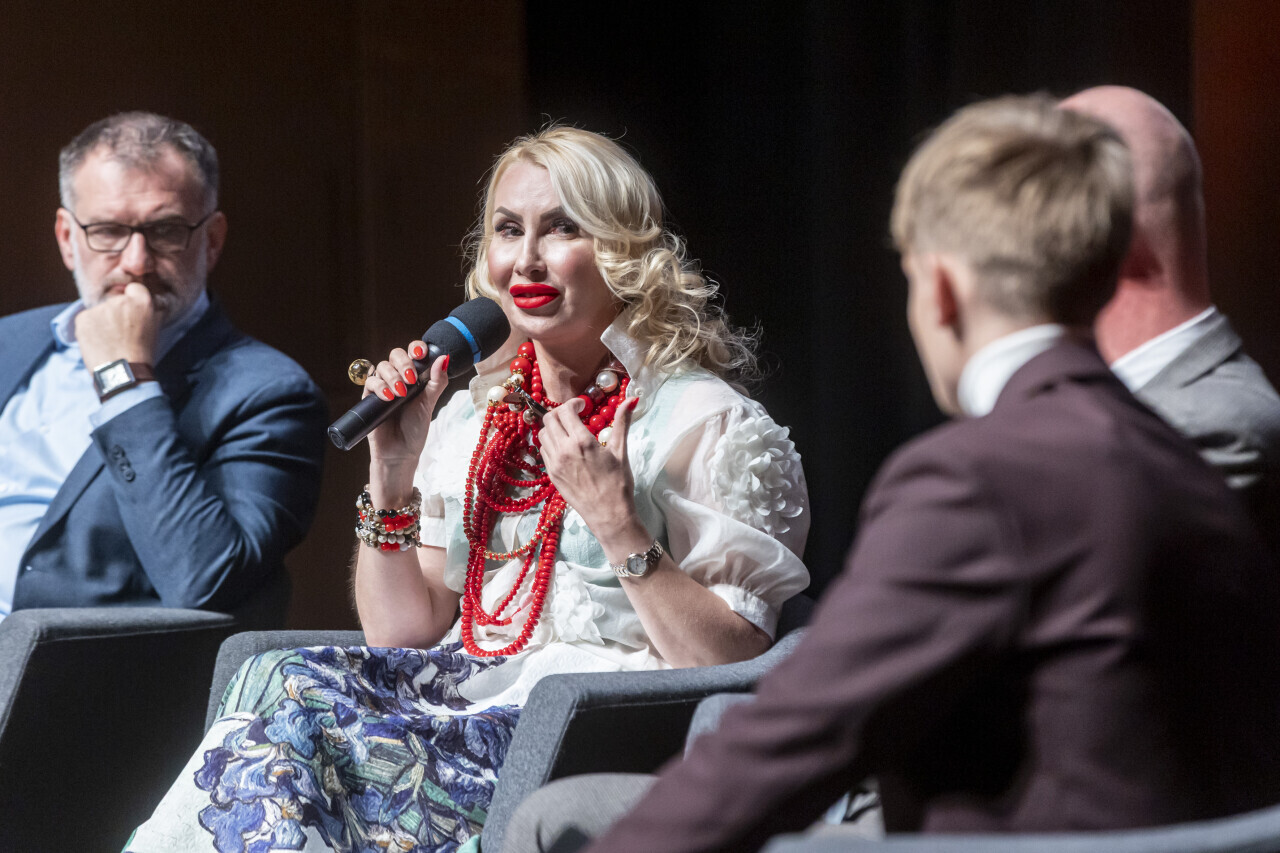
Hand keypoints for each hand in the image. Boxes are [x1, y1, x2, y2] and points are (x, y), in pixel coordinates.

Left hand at [75, 282, 158, 370]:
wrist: (122, 373)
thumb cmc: (141, 354)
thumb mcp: (154, 329)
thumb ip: (147, 311)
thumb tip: (142, 302)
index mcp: (142, 301)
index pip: (134, 288)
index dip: (132, 300)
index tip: (130, 313)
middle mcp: (120, 300)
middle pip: (115, 300)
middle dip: (116, 313)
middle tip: (120, 333)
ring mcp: (100, 308)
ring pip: (100, 310)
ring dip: (102, 321)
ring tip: (109, 341)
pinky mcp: (83, 317)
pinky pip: (86, 318)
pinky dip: (89, 329)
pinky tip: (98, 342)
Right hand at [363, 340, 449, 500]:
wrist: (400, 452)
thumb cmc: (415, 428)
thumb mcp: (429, 403)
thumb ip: (437, 381)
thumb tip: (445, 357)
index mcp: (414, 377)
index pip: (412, 353)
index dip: (415, 348)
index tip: (421, 353)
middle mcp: (398, 378)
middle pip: (395, 355)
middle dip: (404, 363)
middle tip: (411, 379)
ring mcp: (383, 386)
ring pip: (382, 366)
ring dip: (392, 376)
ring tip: (401, 394)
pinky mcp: (370, 397)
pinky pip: (370, 382)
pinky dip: (380, 386)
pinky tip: (389, 397)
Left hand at [538, 396, 640, 536]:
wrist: (608, 515)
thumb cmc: (618, 484)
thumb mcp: (620, 451)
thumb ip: (623, 422)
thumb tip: (632, 399)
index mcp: (581, 441)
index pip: (565, 411)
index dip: (573, 403)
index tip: (583, 406)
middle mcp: (563, 450)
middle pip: (549, 419)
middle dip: (561, 412)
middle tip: (575, 415)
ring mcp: (554, 463)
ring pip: (543, 434)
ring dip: (554, 427)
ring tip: (569, 430)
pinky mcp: (551, 475)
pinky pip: (544, 451)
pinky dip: (551, 443)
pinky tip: (565, 447)